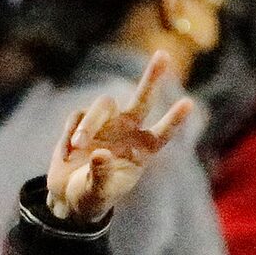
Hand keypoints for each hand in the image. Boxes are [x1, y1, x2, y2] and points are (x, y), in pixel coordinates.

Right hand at [45, 50, 195, 227]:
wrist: (68, 198)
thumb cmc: (92, 198)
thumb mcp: (98, 193)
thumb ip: (102, 175)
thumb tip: (99, 153)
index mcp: (141, 151)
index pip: (162, 133)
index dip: (174, 119)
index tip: (189, 103)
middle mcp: (127, 132)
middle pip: (143, 99)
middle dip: (152, 78)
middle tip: (164, 55)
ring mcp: (105, 124)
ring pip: (102, 105)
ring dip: (89, 123)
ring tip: (77, 145)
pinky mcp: (81, 122)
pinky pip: (76, 118)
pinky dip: (70, 134)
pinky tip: (67, 154)